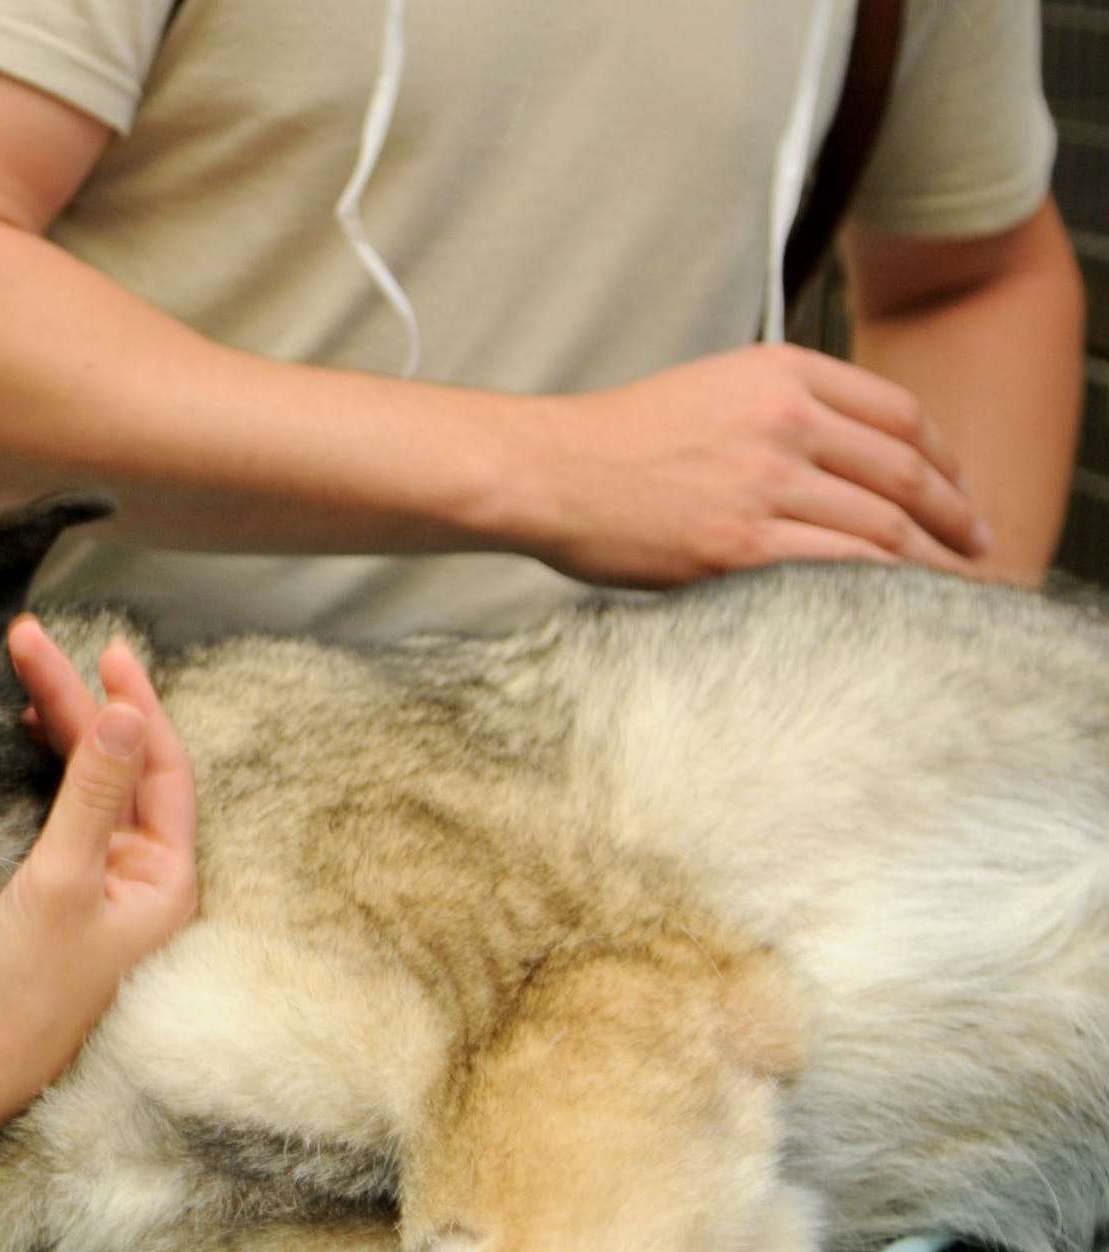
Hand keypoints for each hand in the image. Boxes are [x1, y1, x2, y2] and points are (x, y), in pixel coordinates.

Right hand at [0, 618, 197, 1146]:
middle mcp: (142, 882)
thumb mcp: (61, 879)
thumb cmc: (23, 987)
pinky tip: (23, 738)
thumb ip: (92, 792)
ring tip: (25, 675)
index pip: (164, 768)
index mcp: (167, 882)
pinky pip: (65, 814)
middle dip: (79, 703)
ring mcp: (100, 890)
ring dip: (62, 730)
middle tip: (30, 640)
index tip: (104, 649)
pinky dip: (45, 770)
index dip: (135, 703)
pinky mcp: (58, 900)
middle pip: (121, 768)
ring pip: (91, 786)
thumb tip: (124, 713)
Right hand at [515, 345, 989, 586]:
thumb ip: (784, 407)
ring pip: (885, 526)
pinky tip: (900, 605)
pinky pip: (842, 569)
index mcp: (782, 373)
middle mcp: (785, 420)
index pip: (900, 414)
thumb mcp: (712, 388)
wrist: (545, 471)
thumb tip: (849, 459)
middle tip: (980, 545)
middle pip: (907, 472)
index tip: (961, 491)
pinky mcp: (740, 545)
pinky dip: (885, 589)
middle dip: (957, 516)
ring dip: (932, 562)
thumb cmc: (617, 442)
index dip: (947, 459)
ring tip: (954, 586)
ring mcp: (765, 483)